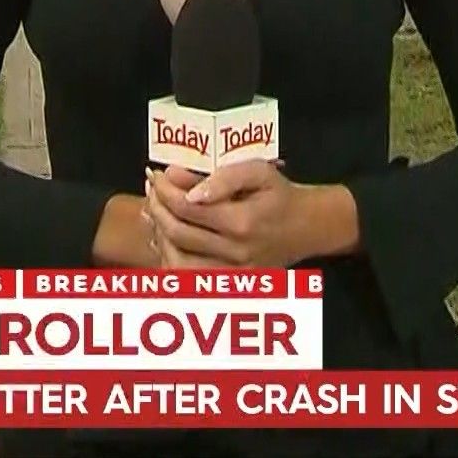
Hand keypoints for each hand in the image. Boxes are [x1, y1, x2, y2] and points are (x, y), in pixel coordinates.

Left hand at [144, 161, 329, 268]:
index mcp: (243, 222)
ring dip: (159, 235)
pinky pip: (189, 278)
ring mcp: (233, 274)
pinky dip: (171, 257)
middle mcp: (236, 254)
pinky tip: (167, 236)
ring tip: (156, 211)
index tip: (158, 175)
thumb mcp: (259, 171)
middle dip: (157, 208)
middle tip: (152, 189)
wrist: (305, 227)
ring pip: (177, 262)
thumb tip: (184, 184)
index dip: (165, 190)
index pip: (186, 207)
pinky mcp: (231, 286)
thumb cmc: (279, 196)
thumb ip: (223, 176)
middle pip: (177, 234)